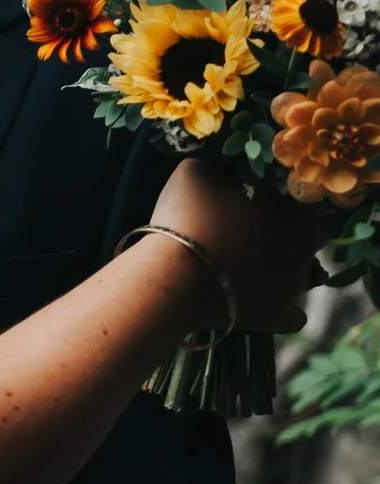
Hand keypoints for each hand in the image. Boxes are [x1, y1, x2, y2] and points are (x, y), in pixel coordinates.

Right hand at [146, 156, 328, 331]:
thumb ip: (224, 166)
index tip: (251, 196)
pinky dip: (281, 306)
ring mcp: (295, 286)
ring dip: (285, 267)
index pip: (300, 197)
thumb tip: (231, 169)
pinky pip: (294, 315)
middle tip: (249, 228)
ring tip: (251, 263)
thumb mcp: (196, 170)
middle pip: (307, 235)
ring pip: (305, 274)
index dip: (275, 195)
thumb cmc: (189, 217)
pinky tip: (261, 296)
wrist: (175, 277)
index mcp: (296, 212)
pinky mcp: (277, 316)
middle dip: (285, 230)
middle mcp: (307, 249)